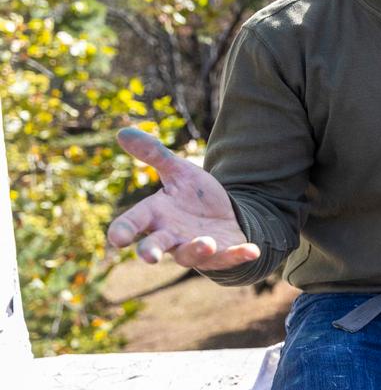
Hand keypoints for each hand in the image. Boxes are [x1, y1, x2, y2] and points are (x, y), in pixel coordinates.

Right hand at [107, 128, 259, 269]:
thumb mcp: (178, 171)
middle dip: (151, 252)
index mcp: (156, 215)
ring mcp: (195, 248)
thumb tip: (122, 132)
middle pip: (155, 246)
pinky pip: (228, 257)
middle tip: (150, 258)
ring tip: (206, 243)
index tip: (116, 239)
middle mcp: (171, 236)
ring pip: (190, 255)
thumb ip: (154, 155)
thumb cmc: (193, 196)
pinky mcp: (221, 254)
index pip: (133, 223)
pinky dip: (239, 255)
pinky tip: (253, 250)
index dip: (123, 231)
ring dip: (197, 250)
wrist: (224, 215)